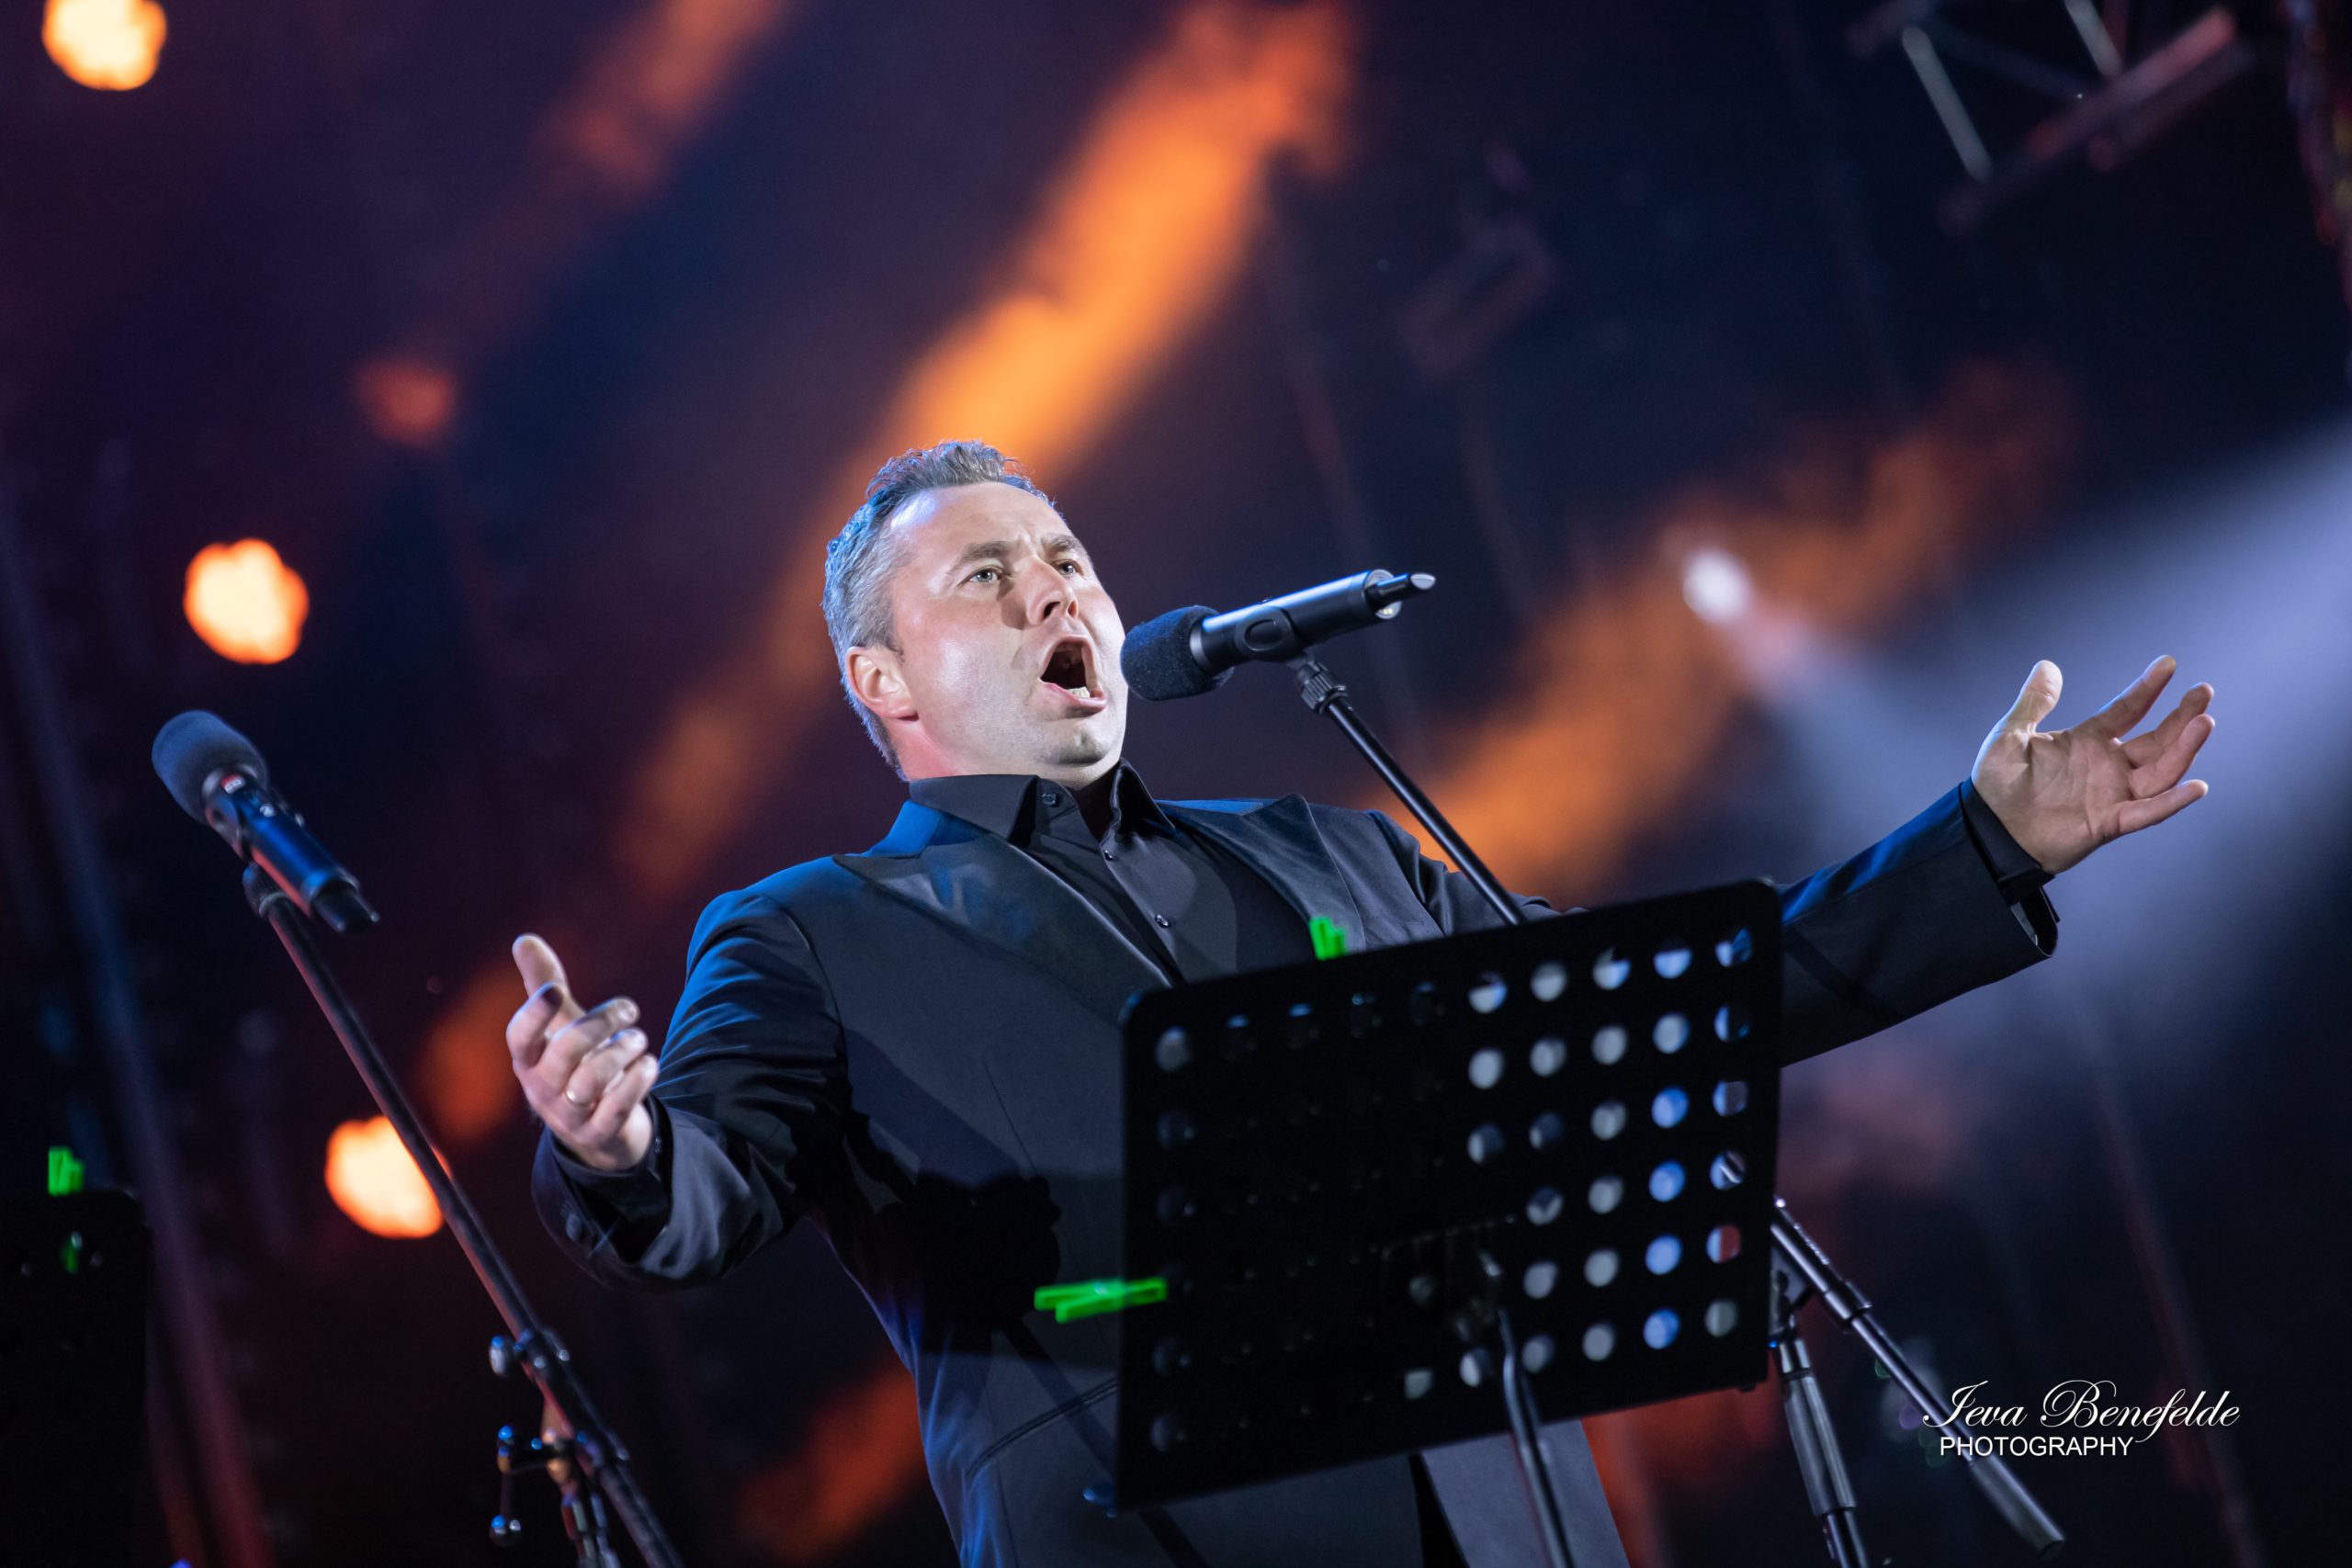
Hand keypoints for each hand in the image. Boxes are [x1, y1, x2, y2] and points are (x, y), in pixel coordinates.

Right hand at [506, 933, 656, 1172]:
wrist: (598, 1128)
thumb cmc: (575, 1065)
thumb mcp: (561, 1027)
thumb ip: (545, 985)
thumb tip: (524, 938)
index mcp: (528, 1059)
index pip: (519, 1037)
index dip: (534, 1014)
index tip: (557, 989)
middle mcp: (541, 1088)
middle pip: (564, 1053)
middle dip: (600, 1024)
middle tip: (629, 1009)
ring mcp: (568, 1115)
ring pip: (590, 1081)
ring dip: (622, 1051)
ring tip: (639, 1039)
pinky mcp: (597, 1134)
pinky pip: (615, 1109)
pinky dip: (637, 1082)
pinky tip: (650, 1064)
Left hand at [1971, 655, 2214, 876]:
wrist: (1989, 829)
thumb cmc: (1998, 784)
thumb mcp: (2011, 735)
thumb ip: (2034, 702)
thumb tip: (2047, 665)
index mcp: (2087, 741)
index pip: (2126, 710)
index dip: (2147, 688)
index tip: (2167, 664)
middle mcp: (2107, 766)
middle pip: (2156, 740)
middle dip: (2182, 717)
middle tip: (2203, 692)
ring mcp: (2111, 793)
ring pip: (2161, 771)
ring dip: (2185, 749)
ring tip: (2205, 723)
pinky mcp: (2108, 821)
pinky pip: (2147, 812)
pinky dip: (2172, 801)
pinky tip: (2196, 787)